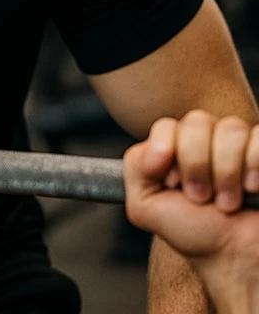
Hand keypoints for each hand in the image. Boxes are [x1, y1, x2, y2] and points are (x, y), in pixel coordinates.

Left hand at [124, 112, 258, 266]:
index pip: (167, 125)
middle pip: (198, 121)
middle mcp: (205, 140)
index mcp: (175, 146)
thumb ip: (134, 168)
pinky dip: (254, 165)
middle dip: (197, 165)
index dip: (169, 153)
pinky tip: (252, 188)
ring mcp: (237, 145)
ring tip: (227, 202)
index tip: (174, 185)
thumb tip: (154, 148)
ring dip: (227, 172)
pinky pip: (258, 137)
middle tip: (201, 197)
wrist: (236, 259)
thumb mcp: (145, 205)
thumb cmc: (194, 232)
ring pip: (230, 127)